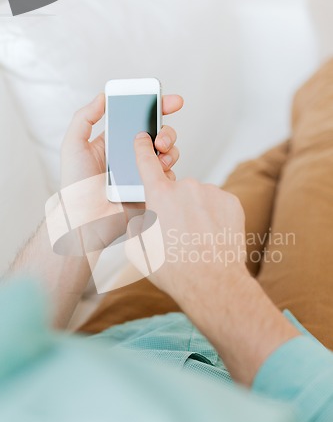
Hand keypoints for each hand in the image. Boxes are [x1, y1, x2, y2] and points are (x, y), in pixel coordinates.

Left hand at [61, 93, 182, 188]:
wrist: (85, 219)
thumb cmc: (75, 185)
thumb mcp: (73, 145)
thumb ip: (84, 117)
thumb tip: (102, 97)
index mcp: (116, 142)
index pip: (139, 120)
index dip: (157, 108)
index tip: (171, 102)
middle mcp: (132, 156)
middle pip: (159, 136)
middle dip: (167, 131)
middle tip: (160, 138)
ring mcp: (142, 173)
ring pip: (168, 155)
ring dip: (170, 149)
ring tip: (160, 153)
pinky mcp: (150, 190)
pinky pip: (167, 177)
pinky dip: (167, 171)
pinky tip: (158, 171)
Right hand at [128, 132, 247, 311]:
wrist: (212, 283)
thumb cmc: (173, 269)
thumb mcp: (137, 249)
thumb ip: (136, 223)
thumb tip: (141, 216)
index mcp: (159, 196)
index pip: (146, 162)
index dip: (142, 148)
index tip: (142, 137)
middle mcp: (186, 187)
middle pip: (175, 190)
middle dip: (174, 205)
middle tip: (177, 233)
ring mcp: (211, 193)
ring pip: (198, 197)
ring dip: (196, 211)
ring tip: (197, 239)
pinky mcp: (231, 201)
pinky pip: (217, 203)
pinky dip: (214, 215)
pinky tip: (212, 236)